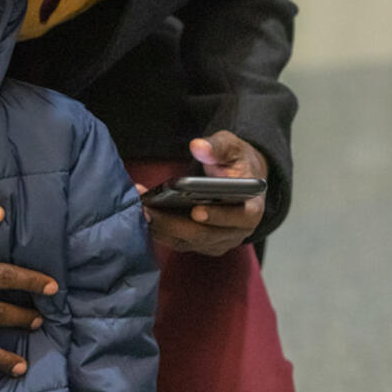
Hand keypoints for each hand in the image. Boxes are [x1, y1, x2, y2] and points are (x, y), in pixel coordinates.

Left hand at [142, 130, 267, 255]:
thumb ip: (217, 147)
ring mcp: (217, 241)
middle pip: (205, 234)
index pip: (239, 217)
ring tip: (140, 209)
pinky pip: (178, 241)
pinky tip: (143, 214)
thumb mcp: (232, 147)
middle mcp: (236, 231)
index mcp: (251, 208)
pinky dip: (159, 230)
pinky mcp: (200, 244)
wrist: (237, 179)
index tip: (196, 211)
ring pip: (187, 240)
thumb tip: (198, 146)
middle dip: (175, 223)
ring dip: (162, 227)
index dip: (218, 216)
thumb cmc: (235, 162)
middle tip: (149, 209)